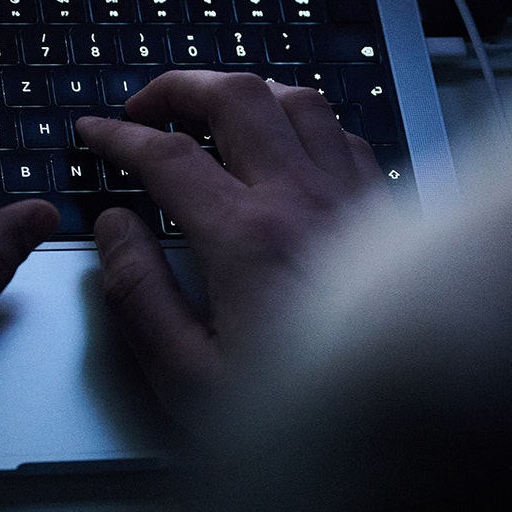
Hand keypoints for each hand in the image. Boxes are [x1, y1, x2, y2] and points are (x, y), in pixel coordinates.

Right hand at [75, 70, 386, 434]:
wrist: (418, 424)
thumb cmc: (309, 414)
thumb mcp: (191, 378)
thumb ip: (139, 295)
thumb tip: (115, 228)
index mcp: (248, 238)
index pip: (167, 156)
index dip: (118, 135)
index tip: (93, 131)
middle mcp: (304, 199)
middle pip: (236, 97)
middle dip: (177, 87)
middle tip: (144, 106)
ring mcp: (351, 197)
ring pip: (295, 99)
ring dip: (241, 92)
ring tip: (208, 110)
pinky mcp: (385, 210)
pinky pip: (341, 133)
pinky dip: (299, 119)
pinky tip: (283, 145)